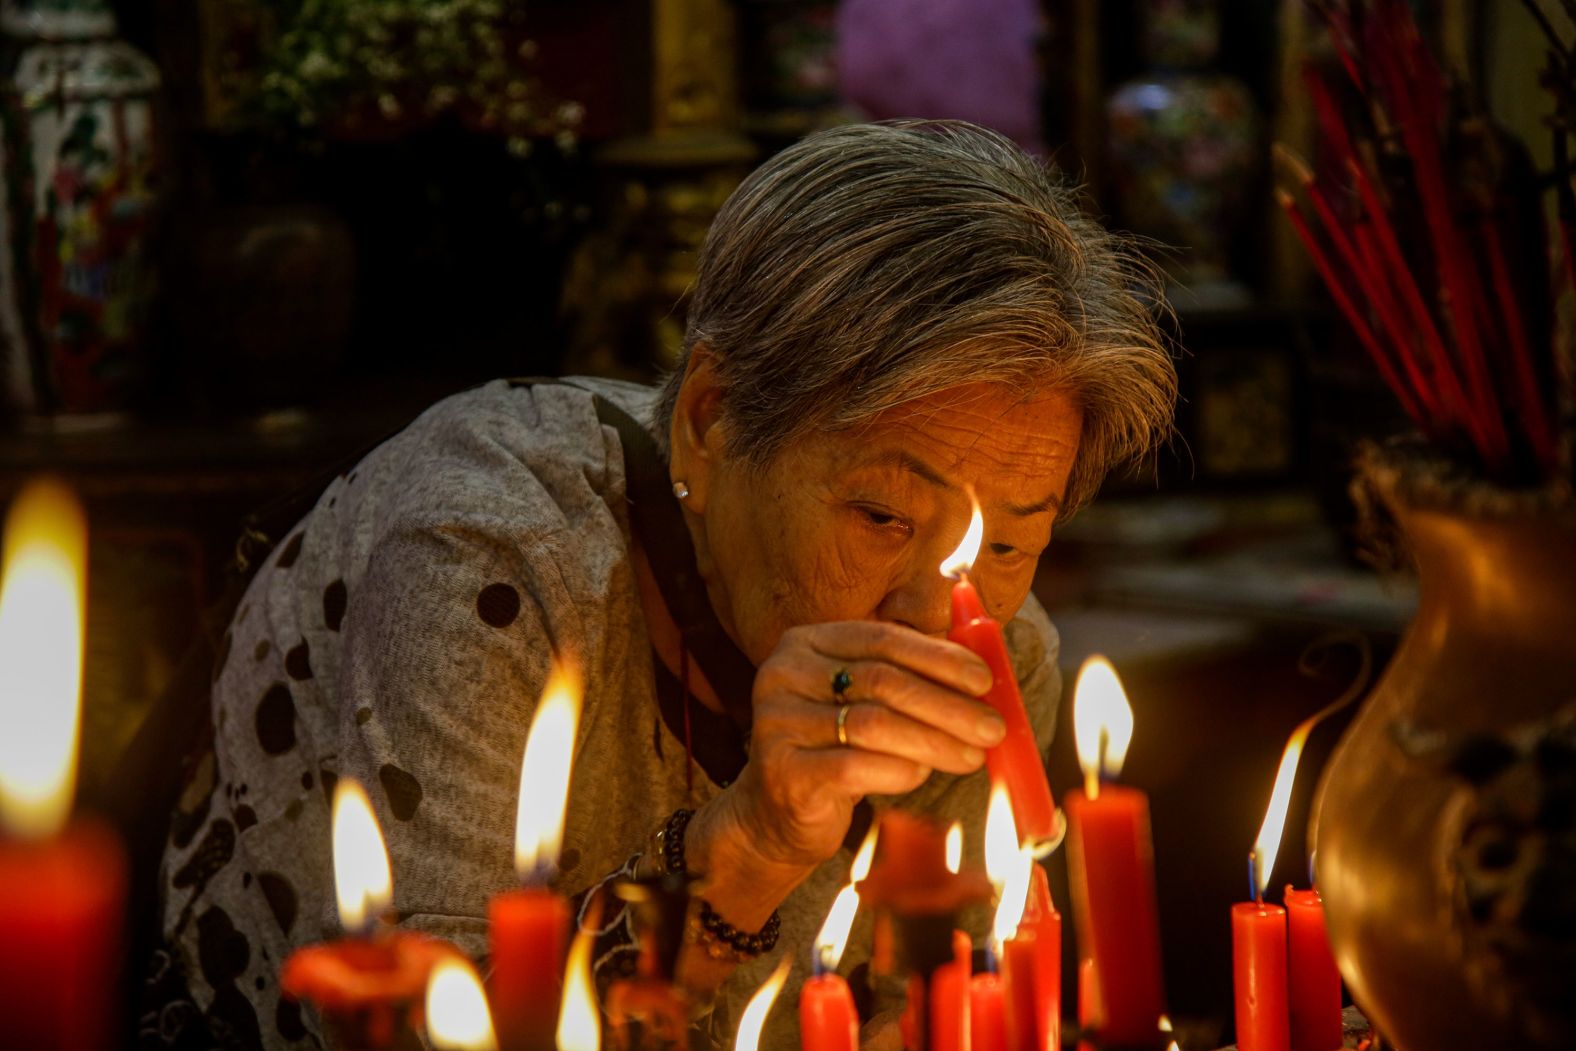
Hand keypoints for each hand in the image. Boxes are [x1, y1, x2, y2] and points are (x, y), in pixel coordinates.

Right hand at [726, 620, 1004, 869]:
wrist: (776, 814)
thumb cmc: (835, 749)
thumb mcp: (865, 702)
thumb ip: (909, 677)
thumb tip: (983, 670)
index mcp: (806, 642)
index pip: (883, 638)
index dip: (939, 657)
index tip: (985, 681)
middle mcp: (783, 673)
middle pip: (882, 681)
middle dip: (947, 705)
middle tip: (993, 727)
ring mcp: (777, 721)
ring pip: (874, 724)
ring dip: (934, 741)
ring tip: (973, 757)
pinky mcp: (783, 770)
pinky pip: (856, 767)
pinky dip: (900, 771)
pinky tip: (923, 775)